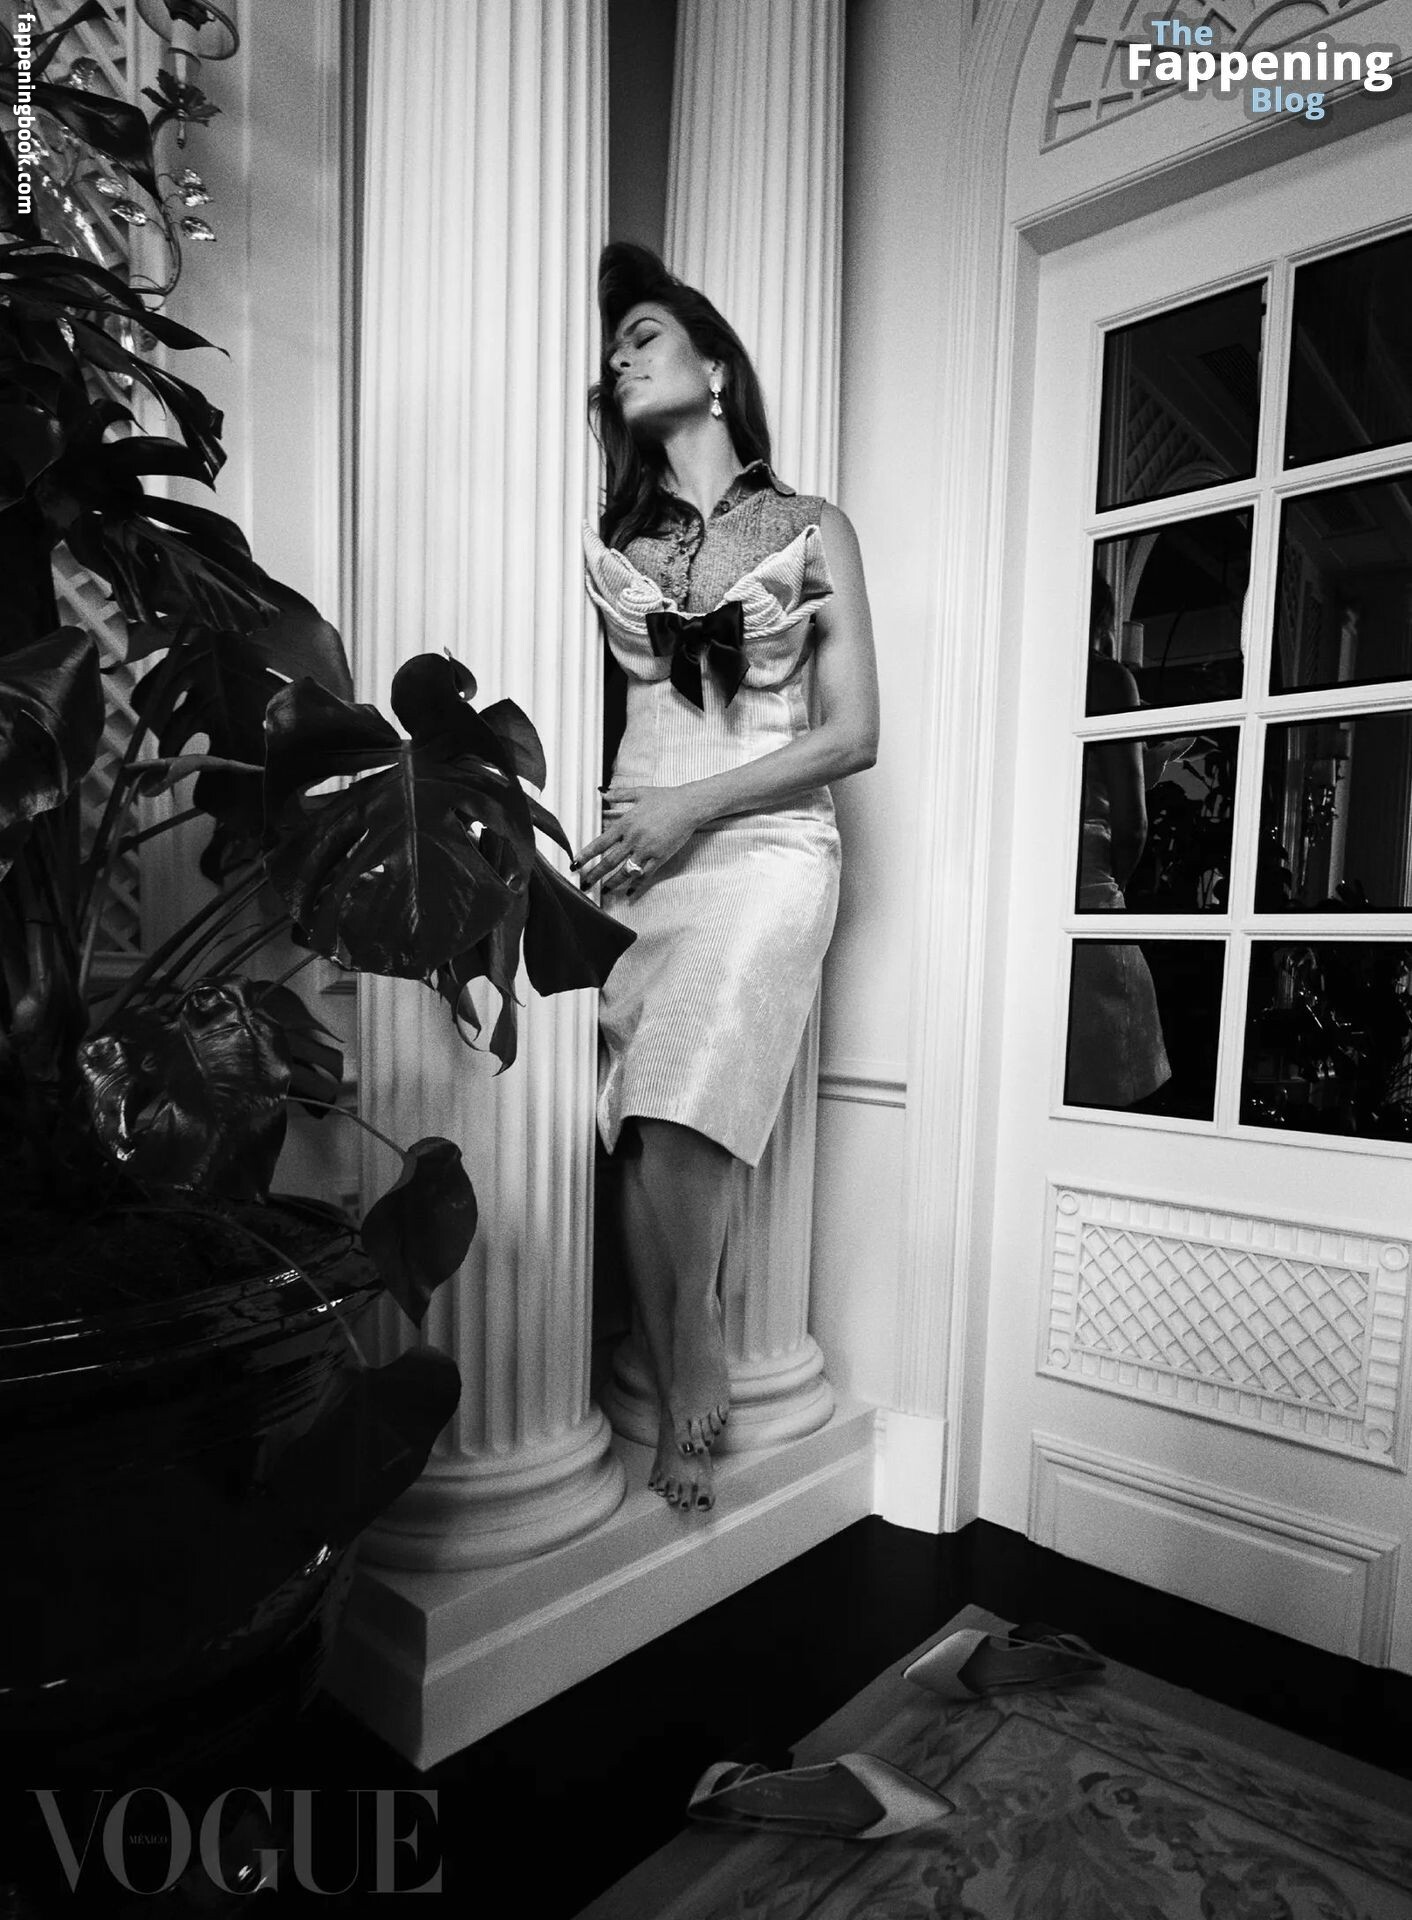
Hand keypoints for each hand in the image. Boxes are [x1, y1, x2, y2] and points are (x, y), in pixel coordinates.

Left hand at [573, 785, 701, 894]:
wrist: (689, 805)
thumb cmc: (665, 797)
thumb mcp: (639, 792)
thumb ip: (619, 794)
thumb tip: (602, 792)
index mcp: (626, 824)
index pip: (600, 843)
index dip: (586, 855)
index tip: (575, 864)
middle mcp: (633, 839)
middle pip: (609, 861)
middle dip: (594, 875)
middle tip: (584, 884)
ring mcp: (647, 850)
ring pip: (625, 871)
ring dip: (612, 883)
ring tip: (604, 890)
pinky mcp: (660, 857)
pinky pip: (645, 875)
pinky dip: (636, 885)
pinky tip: (629, 893)